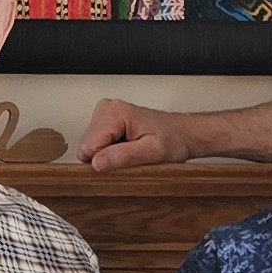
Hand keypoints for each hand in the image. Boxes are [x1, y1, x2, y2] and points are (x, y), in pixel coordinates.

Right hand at [75, 98, 190, 171]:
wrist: (184, 133)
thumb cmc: (174, 139)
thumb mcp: (153, 151)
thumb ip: (124, 156)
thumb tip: (97, 163)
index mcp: (115, 113)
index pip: (88, 147)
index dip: (105, 161)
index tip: (126, 159)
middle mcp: (106, 110)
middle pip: (86, 148)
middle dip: (106, 158)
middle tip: (131, 154)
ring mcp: (104, 115)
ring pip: (90, 148)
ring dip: (109, 155)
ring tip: (132, 150)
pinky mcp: (106, 123)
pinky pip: (96, 146)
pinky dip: (110, 152)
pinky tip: (128, 148)